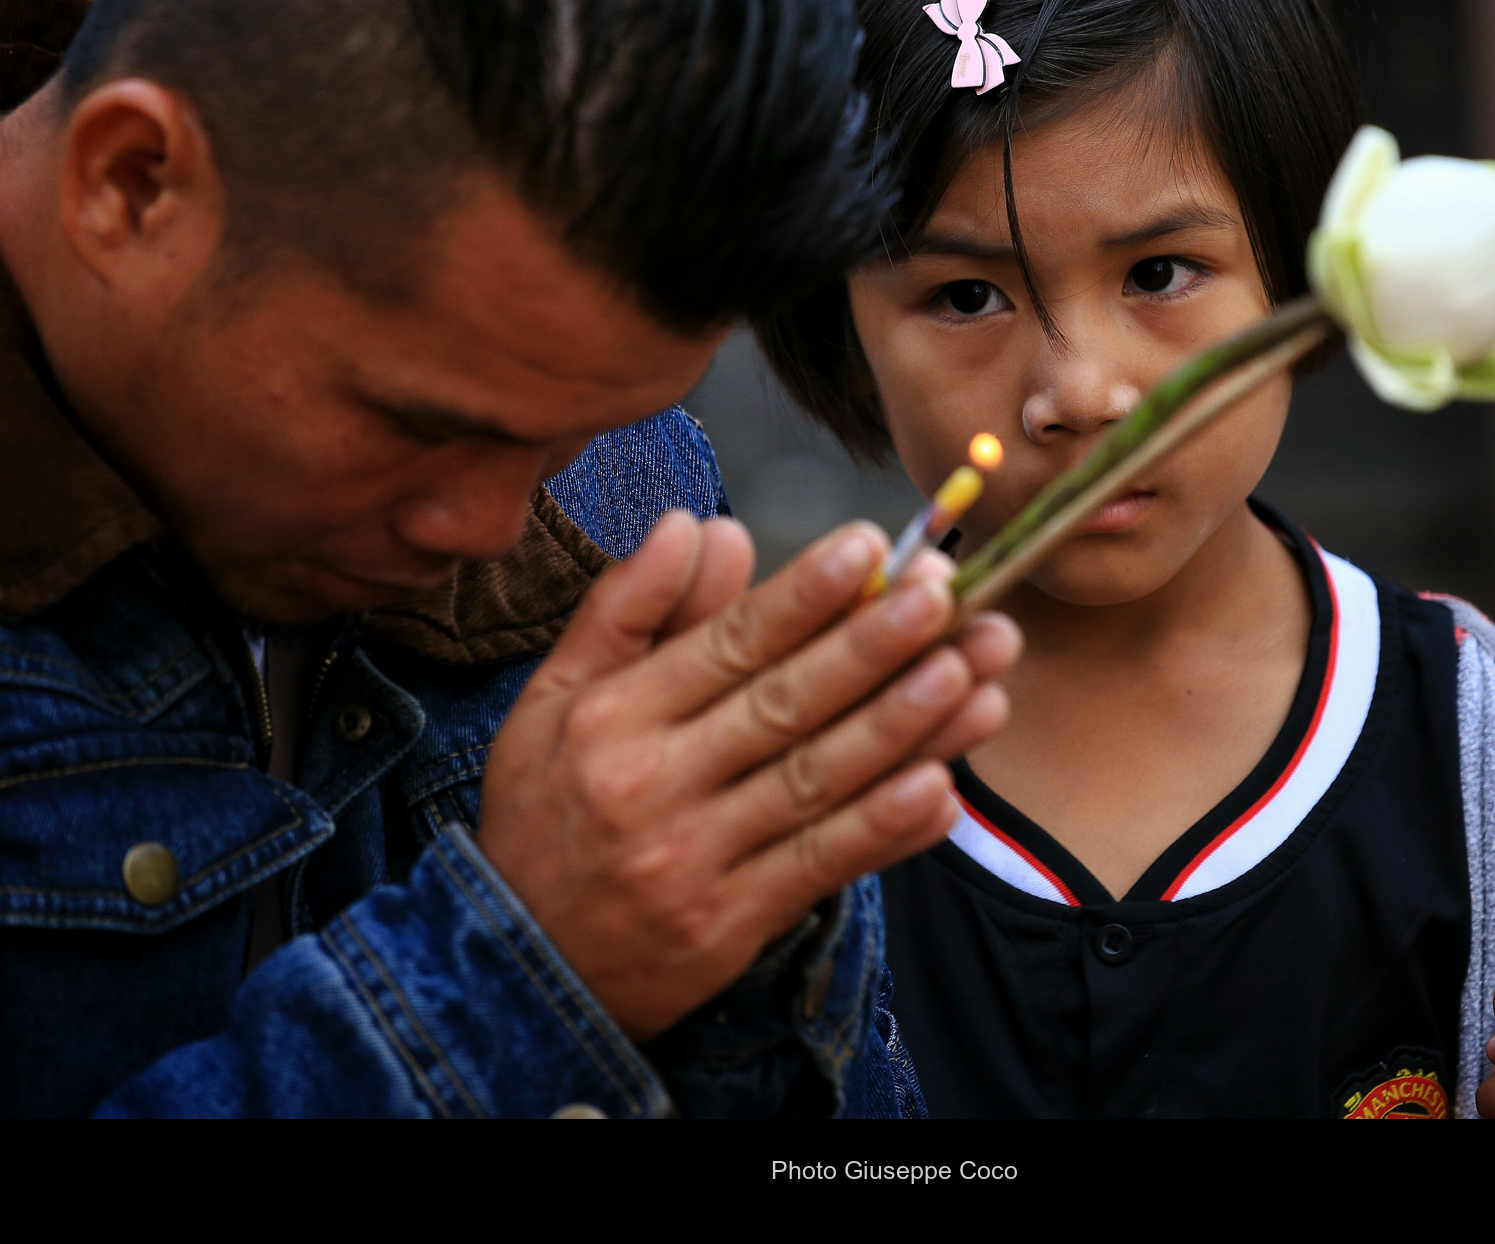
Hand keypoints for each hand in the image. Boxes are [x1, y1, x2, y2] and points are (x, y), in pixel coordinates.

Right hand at [475, 510, 1019, 1041]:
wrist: (521, 970)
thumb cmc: (548, 811)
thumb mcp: (555, 699)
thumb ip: (628, 608)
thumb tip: (697, 523)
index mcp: (614, 717)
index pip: (725, 645)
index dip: (803, 594)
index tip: (869, 545)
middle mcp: (653, 784)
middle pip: (784, 704)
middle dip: (874, 647)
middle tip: (947, 597)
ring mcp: (695, 861)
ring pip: (817, 782)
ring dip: (903, 728)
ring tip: (972, 676)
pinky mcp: (730, 926)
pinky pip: (821, 867)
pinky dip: (884, 831)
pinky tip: (942, 790)